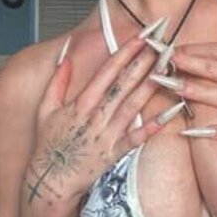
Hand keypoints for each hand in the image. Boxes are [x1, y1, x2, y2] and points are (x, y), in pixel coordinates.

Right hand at [24, 33, 179, 213]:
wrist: (50, 180)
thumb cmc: (49, 146)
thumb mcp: (44, 109)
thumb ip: (57, 81)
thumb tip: (66, 57)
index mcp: (81, 103)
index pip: (108, 70)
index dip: (126, 51)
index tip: (141, 36)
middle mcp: (96, 116)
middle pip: (125, 83)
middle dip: (145, 60)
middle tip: (163, 42)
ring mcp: (107, 133)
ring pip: (134, 104)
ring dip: (153, 83)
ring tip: (170, 66)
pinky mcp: (115, 151)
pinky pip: (139, 136)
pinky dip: (155, 123)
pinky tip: (172, 110)